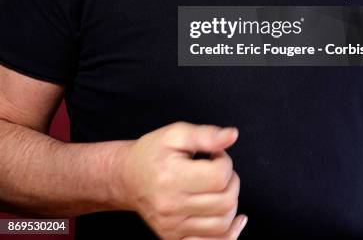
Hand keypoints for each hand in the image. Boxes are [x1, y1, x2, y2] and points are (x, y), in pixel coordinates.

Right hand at [117, 121, 246, 238]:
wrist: (127, 177)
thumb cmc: (152, 153)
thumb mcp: (176, 134)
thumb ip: (206, 135)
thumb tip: (232, 135)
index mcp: (171, 177)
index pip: (219, 177)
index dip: (225, 162)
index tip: (215, 155)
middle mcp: (171, 206)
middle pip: (225, 202)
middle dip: (231, 182)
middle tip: (219, 170)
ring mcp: (172, 227)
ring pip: (222, 225)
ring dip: (230, 204)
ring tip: (219, 189)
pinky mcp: (174, 239)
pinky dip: (229, 233)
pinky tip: (235, 218)